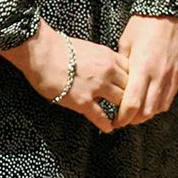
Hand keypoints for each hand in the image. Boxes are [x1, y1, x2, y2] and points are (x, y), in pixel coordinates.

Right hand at [12, 24, 130, 132]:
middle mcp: (108, 71)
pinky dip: (106, 124)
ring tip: (122, 119)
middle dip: (131, 98)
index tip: (133, 90)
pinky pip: (101, 116)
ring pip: (120, 102)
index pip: (133, 72)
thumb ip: (104, 60)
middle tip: (131, 107)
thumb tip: (109, 69)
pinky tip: (108, 128)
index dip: (134, 82)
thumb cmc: (62, 48)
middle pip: (131, 88)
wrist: (42, 52)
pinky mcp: (83, 101)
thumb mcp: (91, 49)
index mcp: (109, 57)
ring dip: (122, 112)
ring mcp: (97, 87)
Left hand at [116, 15, 177, 128]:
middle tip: (125, 118)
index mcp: (142, 68)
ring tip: (139, 110)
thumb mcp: (126, 43)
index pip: (131, 105)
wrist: (171, 7)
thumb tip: (118, 83)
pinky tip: (153, 98)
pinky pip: (171, 94)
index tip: (115, 120)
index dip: (122, 118)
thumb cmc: (143, 23)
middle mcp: (159, 75)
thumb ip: (123, 66)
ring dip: (149, 113)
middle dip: (134, 119)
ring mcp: (173, 73)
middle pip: (147, 112)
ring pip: (161, 106)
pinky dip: (161, 101)